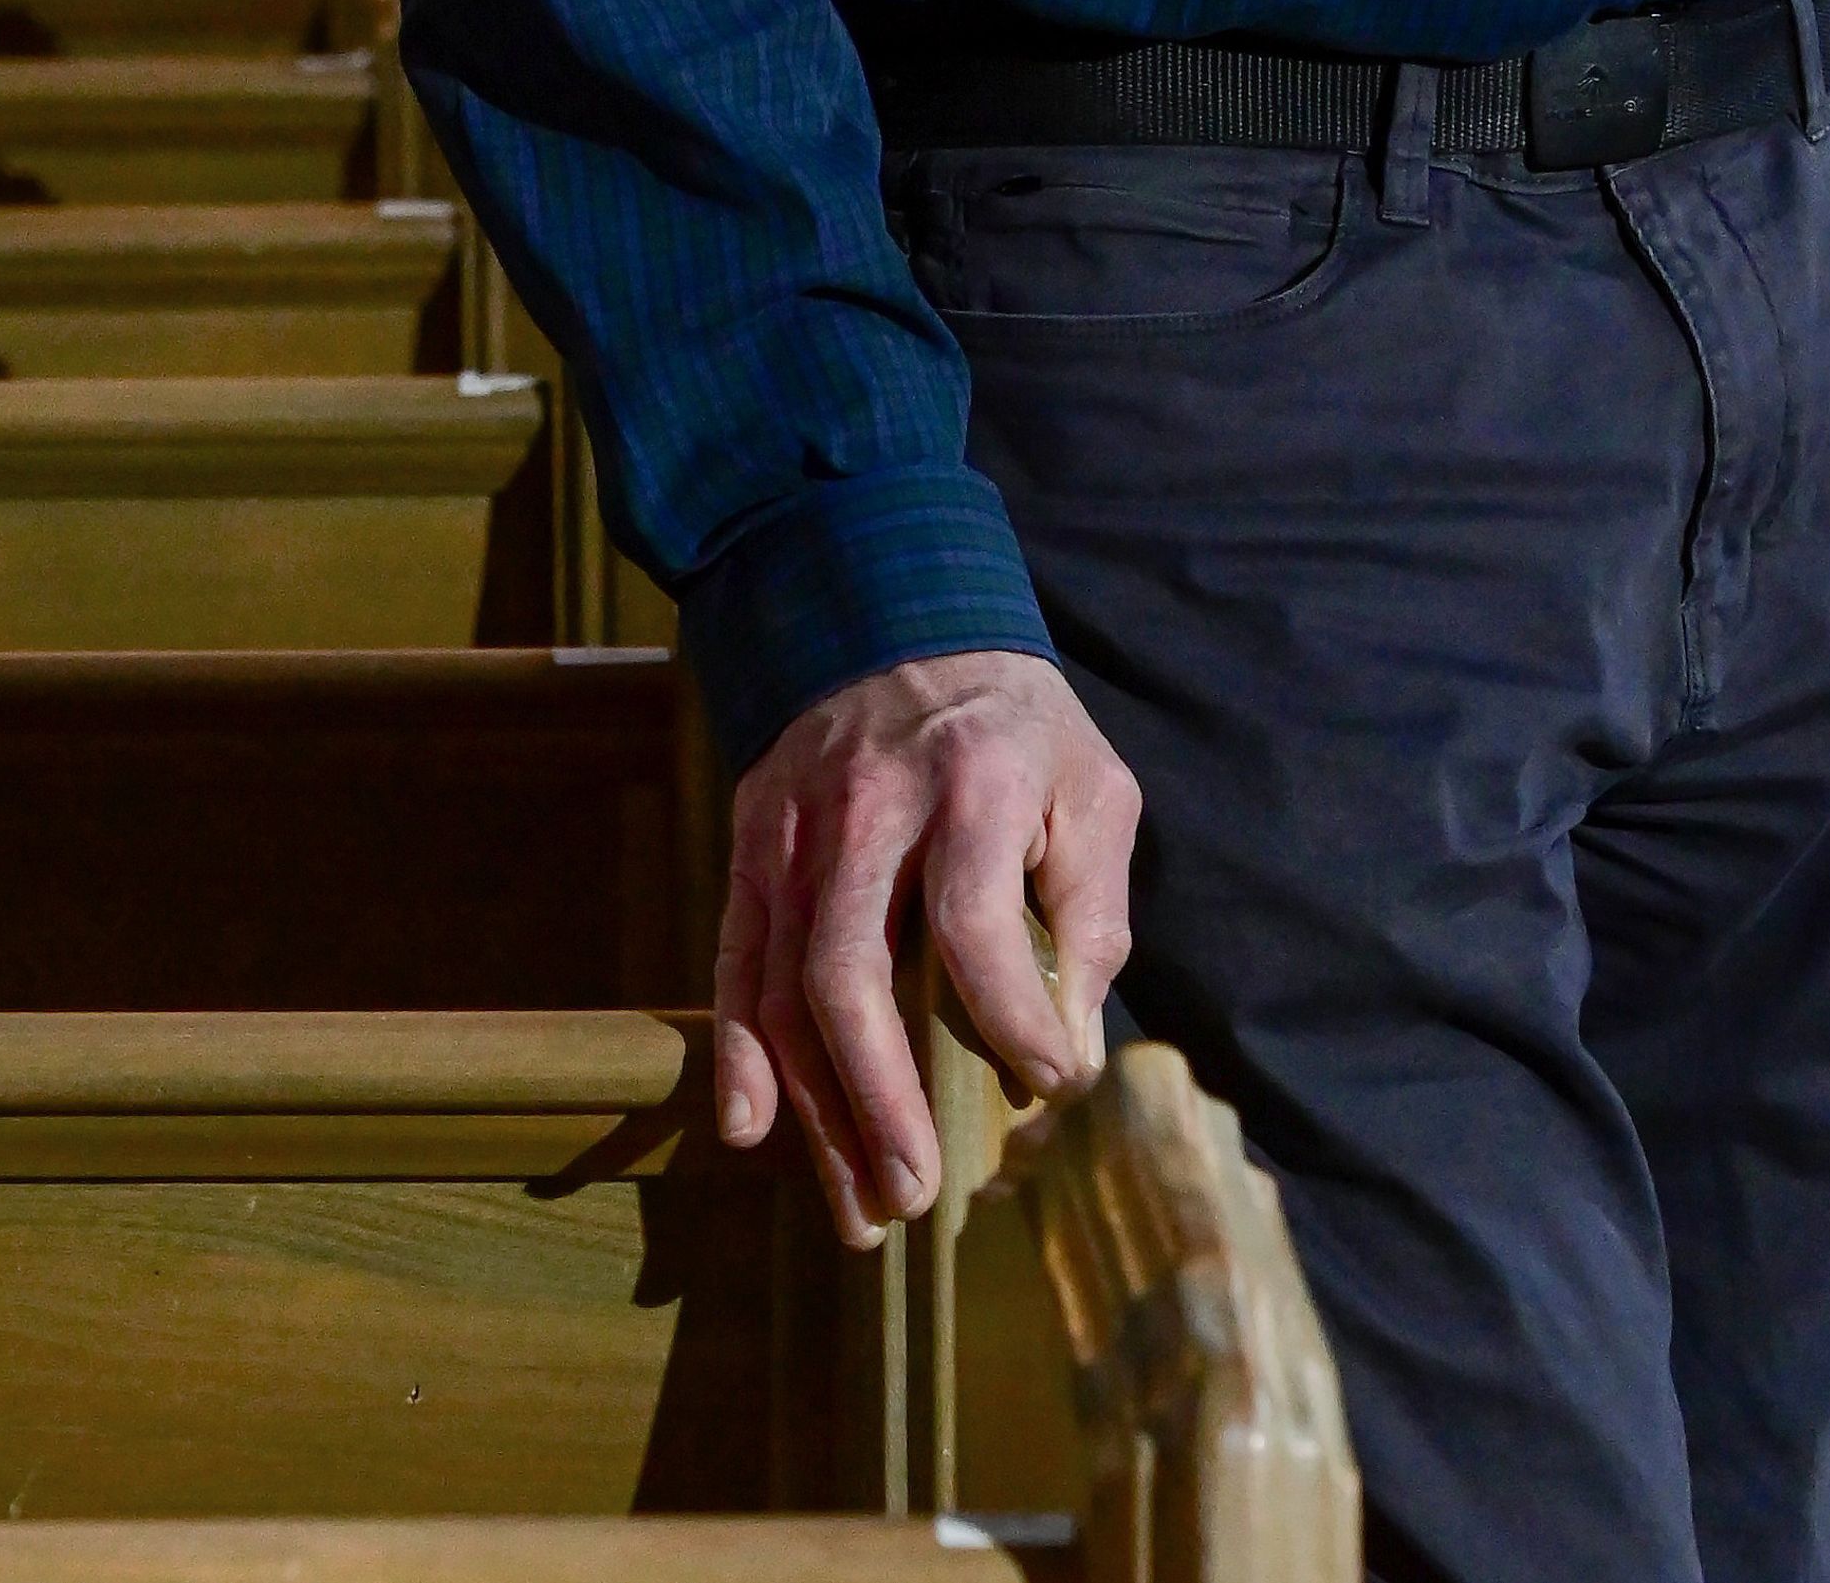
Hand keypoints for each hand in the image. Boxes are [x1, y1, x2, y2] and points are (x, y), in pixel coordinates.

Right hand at [712, 648, 1140, 1248]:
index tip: (1053, 1084)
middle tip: (916, 1198)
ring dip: (815, 1110)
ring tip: (859, 1212)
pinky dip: (738, 1052)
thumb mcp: (1091, 788)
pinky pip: (737, 960)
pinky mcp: (752, 844)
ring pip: (786, 988)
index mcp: (973, 785)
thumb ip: (1092, 914)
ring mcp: (796, 829)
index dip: (1015, 1022)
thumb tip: (1068, 1049)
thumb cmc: (1016, 730)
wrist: (896, 618)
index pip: (976, 927)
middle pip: (850, 974)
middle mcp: (870, 809)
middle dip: (879, 1103)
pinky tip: (754, 1131)